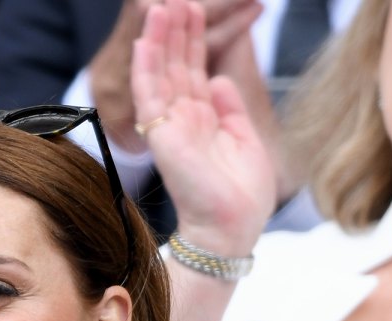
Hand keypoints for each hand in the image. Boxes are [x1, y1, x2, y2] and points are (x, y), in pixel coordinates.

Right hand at [131, 0, 275, 254]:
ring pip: (159, 74)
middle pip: (176, 66)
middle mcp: (183, 120)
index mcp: (204, 121)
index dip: (194, 40)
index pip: (195, 71)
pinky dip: (146, 67)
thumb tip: (221, 79)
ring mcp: (170, 127)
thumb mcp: (245, 140)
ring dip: (159, 40)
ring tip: (161, 6)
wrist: (232, 227)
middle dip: (177, 31)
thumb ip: (231, 108)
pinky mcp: (161, 136)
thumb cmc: (242, 196)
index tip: (195, 10)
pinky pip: (149, 96)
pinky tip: (146, 42)